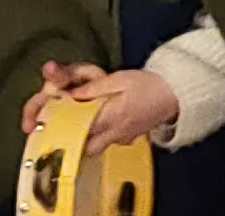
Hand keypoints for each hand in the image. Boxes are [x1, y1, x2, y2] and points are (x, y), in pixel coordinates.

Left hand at [21, 61, 177, 153]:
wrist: (177, 94)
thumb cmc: (149, 84)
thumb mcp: (118, 79)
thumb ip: (92, 89)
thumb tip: (69, 95)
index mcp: (109, 117)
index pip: (77, 127)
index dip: (60, 123)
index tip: (47, 119)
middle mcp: (114, 133)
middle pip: (83, 145)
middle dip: (70, 136)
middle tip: (59, 123)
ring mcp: (122, 138)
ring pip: (94, 145)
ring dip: (83, 135)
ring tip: (75, 120)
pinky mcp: (128, 137)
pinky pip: (107, 140)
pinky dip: (98, 133)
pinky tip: (98, 120)